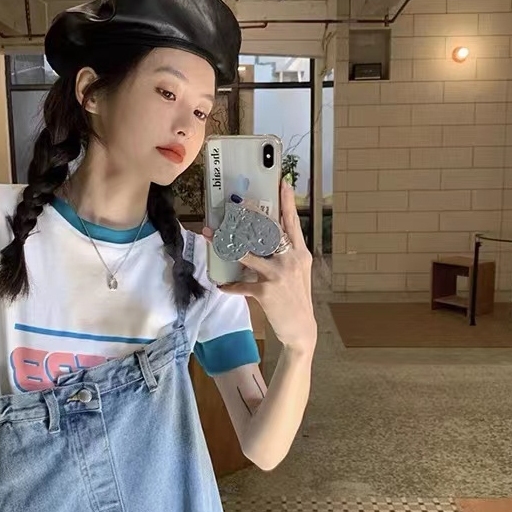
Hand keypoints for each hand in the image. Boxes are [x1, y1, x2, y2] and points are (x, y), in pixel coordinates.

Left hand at [203, 182, 316, 352]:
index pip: (292, 223)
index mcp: (299, 253)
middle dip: (251, 215)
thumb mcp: (297, 273)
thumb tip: (263, 240)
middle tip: (238, 202)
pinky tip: (221, 285)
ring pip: (249, 253)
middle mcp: (291, 260)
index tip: (282, 183)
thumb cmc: (296, 299)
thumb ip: (283, 256)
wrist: (301, 328)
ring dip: (226, 244)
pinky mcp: (266, 291)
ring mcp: (278, 274)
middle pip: (268, 231)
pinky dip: (230, 286)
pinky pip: (242, 285)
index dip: (287, 203)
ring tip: (210, 234)